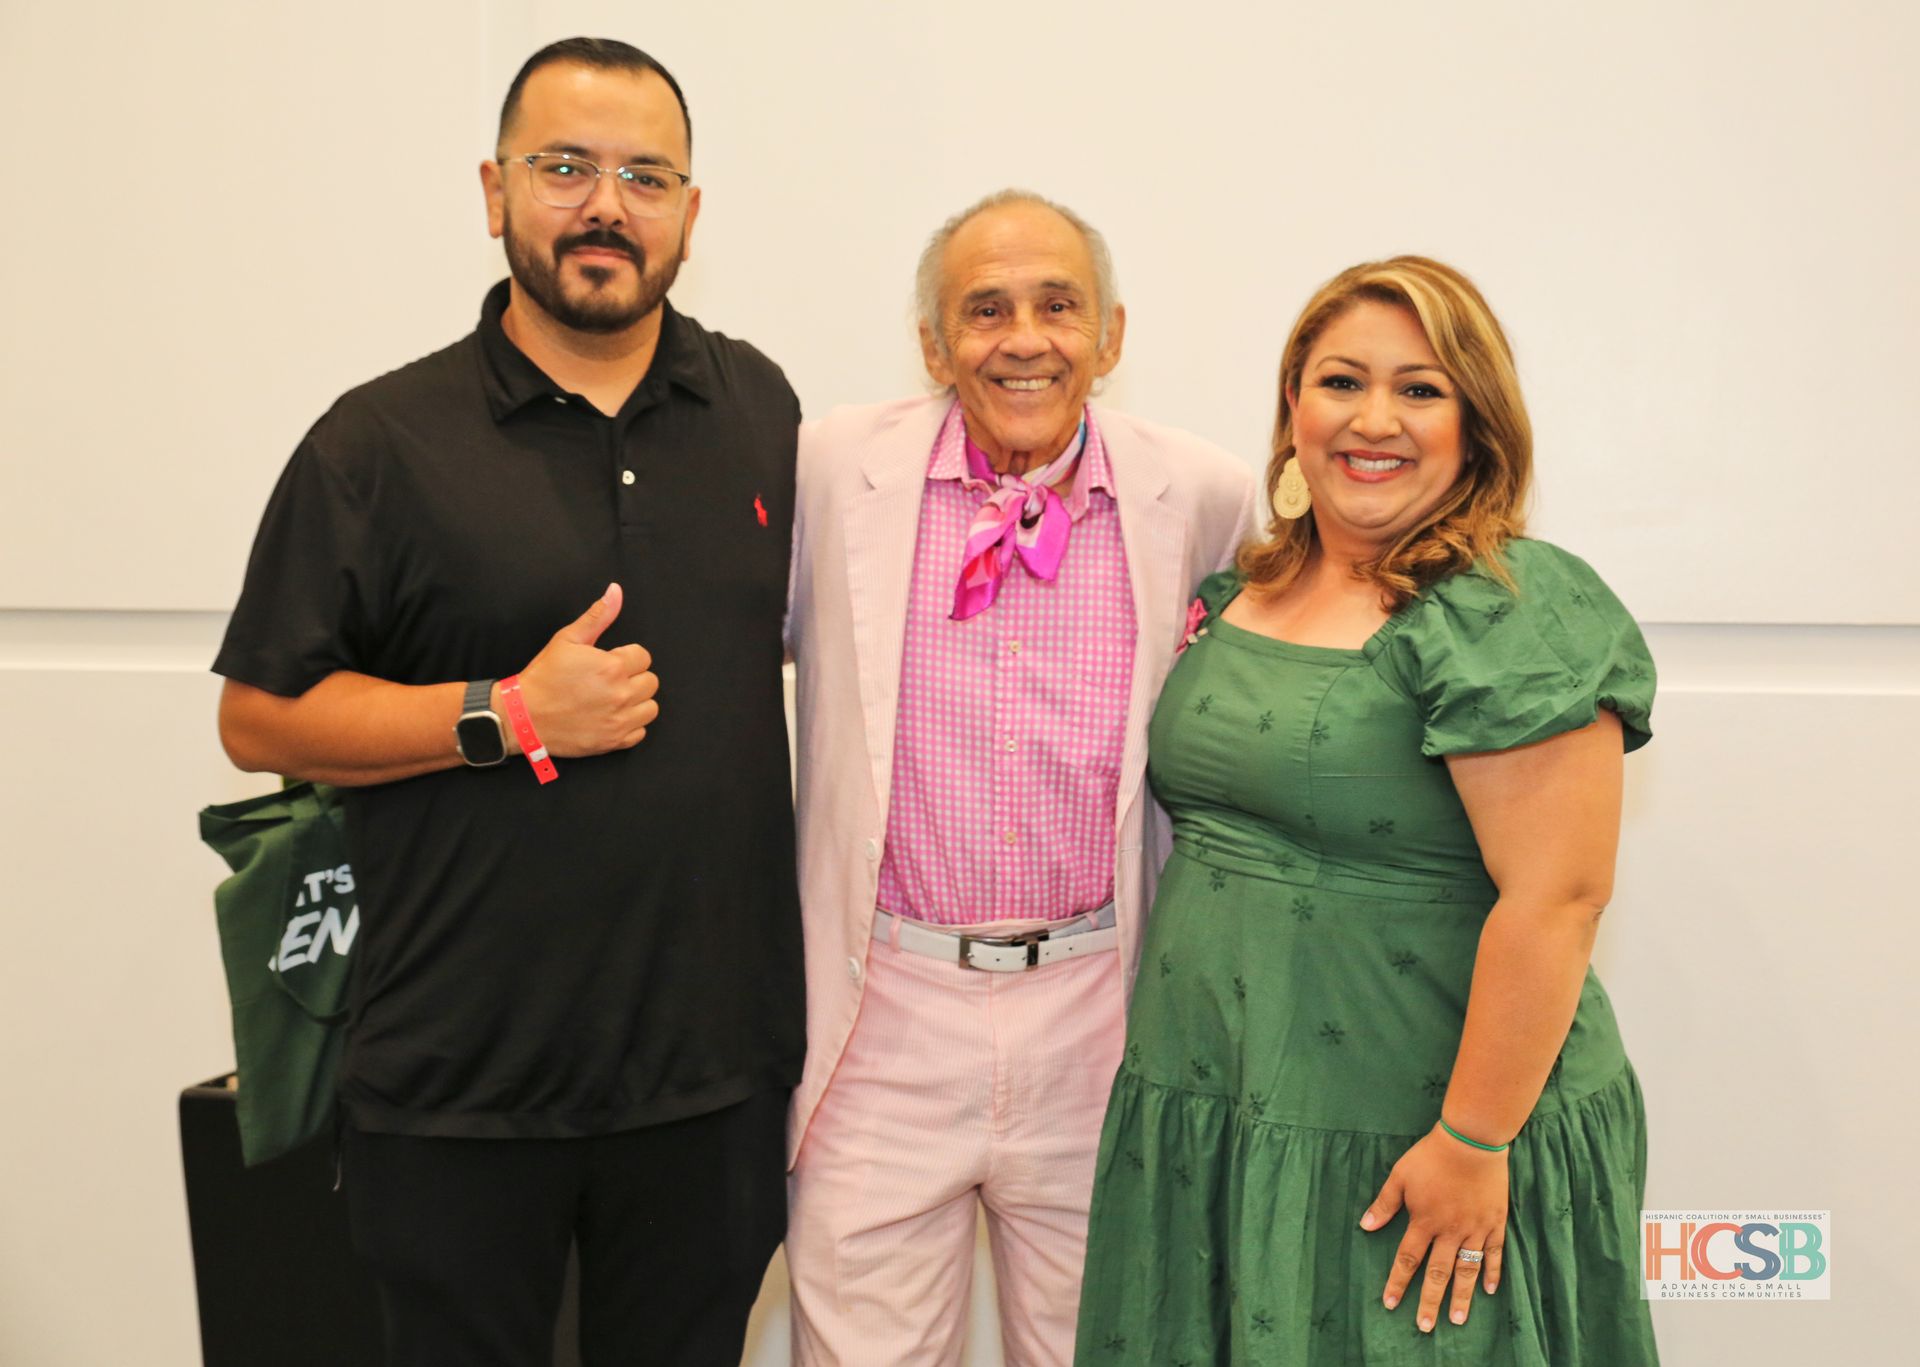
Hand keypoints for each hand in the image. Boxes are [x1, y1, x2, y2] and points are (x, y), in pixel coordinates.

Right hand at [511, 584, 659, 757]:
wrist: (523, 716)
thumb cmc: (544, 677)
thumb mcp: (567, 639)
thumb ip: (597, 616)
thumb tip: (616, 591)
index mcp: (612, 667)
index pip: (644, 657)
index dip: (627, 657)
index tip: (610, 663)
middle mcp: (621, 695)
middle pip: (651, 682)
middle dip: (633, 678)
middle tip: (610, 681)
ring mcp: (619, 721)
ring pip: (650, 708)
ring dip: (637, 702)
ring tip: (614, 698)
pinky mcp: (613, 742)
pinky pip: (640, 733)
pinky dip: (630, 726)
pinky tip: (611, 717)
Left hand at [1360, 1124, 1508, 1332]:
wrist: (1471, 1141)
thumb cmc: (1431, 1156)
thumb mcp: (1400, 1175)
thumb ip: (1385, 1204)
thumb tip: (1365, 1226)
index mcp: (1424, 1221)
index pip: (1408, 1259)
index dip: (1398, 1283)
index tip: (1391, 1304)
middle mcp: (1449, 1231)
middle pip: (1438, 1273)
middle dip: (1430, 1301)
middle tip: (1425, 1326)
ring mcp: (1474, 1229)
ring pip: (1467, 1270)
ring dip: (1461, 1297)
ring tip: (1457, 1320)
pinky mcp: (1494, 1222)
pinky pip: (1494, 1254)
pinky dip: (1491, 1273)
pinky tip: (1488, 1291)